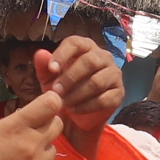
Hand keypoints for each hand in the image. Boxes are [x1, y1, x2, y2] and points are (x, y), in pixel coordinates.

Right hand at [0, 92, 62, 159]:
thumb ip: (13, 124)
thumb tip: (31, 118)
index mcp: (15, 128)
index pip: (51, 104)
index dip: (50, 101)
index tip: (45, 104)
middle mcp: (31, 146)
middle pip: (58, 124)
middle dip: (48, 123)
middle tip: (32, 128)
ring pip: (52, 148)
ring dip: (42, 147)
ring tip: (20, 154)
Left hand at [34, 35, 124, 154]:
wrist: (76, 117)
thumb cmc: (64, 90)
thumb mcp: (49, 80)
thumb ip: (44, 66)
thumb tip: (40, 53)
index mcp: (86, 47)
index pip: (76, 42)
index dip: (63, 54)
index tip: (52, 69)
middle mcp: (103, 57)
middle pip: (89, 61)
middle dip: (70, 77)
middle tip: (55, 91)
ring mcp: (114, 75)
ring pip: (97, 81)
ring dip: (77, 94)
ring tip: (63, 103)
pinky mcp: (118, 94)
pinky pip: (104, 99)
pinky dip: (86, 106)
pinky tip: (73, 110)